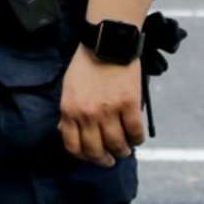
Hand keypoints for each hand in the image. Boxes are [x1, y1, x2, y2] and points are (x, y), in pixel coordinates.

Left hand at [58, 40, 144, 165]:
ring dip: (122, 151)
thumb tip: (66, 132)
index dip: (84, 157)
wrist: (107, 43)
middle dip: (104, 160)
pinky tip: (136, 137)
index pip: (73, 147)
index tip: (92, 156)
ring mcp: (109, 110)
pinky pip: (135, 133)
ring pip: (117, 145)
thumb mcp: (68, 88)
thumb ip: (68, 112)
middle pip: (95, 151)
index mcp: (69, 110)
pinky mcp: (129, 105)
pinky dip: (137, 139)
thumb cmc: (86, 65)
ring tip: (125, 148)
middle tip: (111, 159)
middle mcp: (87, 114)